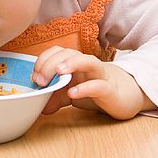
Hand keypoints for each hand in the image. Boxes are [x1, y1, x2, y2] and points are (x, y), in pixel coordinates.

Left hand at [31, 46, 154, 119]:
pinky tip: (72, 94)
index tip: (34, 76)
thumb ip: (54, 97)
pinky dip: (85, 88)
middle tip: (41, 79)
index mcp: (75, 62)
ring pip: (89, 61)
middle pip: (69, 53)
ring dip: (72, 63)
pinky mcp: (110, 90)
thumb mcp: (70, 94)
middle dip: (51, 63)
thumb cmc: (94, 90)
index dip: (44, 60)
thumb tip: (38, 105)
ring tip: (59, 72)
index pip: (58, 51)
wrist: (123, 97)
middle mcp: (86, 65)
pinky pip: (99, 86)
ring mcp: (100, 76)